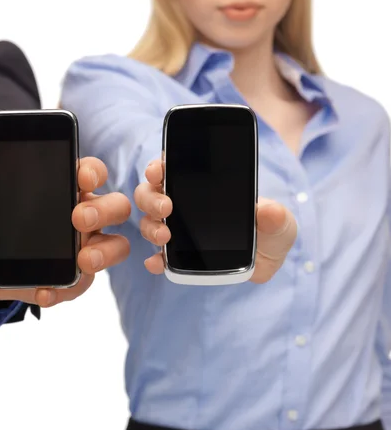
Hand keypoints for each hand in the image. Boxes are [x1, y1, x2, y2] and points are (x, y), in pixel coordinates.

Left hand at [0, 157, 130, 306]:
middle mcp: (84, 214)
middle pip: (117, 206)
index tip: (83, 178)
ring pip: (116, 246)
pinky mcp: (75, 278)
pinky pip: (83, 284)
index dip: (93, 171)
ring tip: (83, 260)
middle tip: (78, 219)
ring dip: (105, 253)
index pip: (91, 172)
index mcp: (66, 186)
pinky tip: (45, 291)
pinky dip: (65, 289)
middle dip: (104, 211)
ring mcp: (85, 247)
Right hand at [134, 160, 296, 283]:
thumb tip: (268, 210)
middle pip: (150, 193)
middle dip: (152, 198)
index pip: (170, 167)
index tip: (158, 170)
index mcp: (200, 184)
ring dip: (151, 227)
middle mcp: (181, 204)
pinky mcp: (177, 257)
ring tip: (164, 236)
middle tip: (166, 207)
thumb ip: (276, 216)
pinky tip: (155, 263)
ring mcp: (176, 230)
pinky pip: (159, 256)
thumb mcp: (280, 221)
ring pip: (149, 221)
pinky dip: (154, 259)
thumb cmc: (270, 231)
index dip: (158, 166)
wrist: (267, 260)